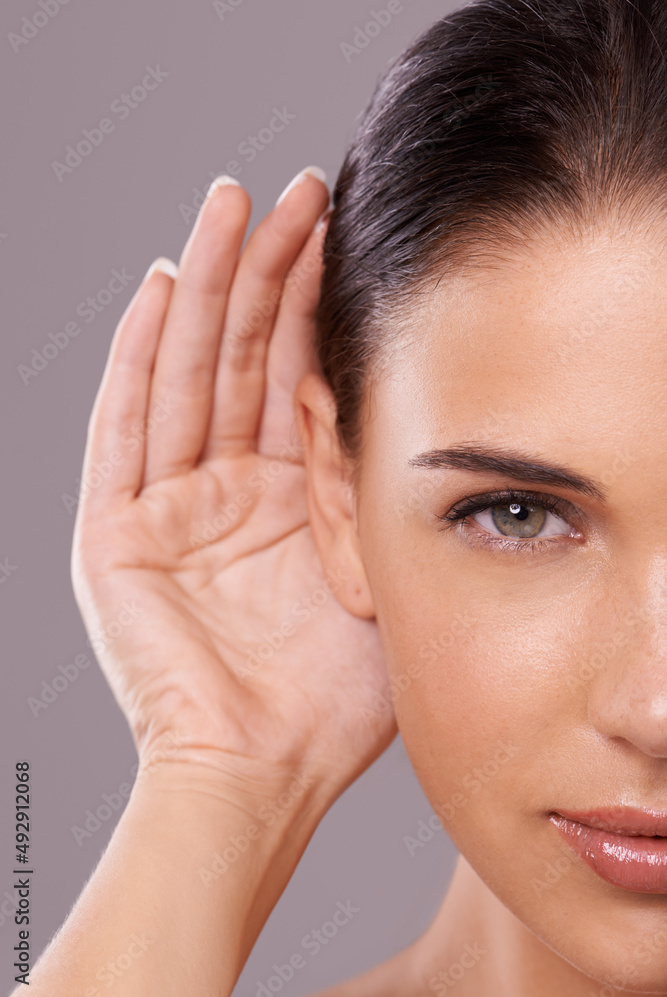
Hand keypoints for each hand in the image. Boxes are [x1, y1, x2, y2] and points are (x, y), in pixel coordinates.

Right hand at [71, 169, 395, 801]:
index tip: (344, 233)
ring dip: (208, 288)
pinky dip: (137, 358)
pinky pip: (123, 429)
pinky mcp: (114, 533)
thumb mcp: (377, 575)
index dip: (317, 305)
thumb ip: (377, 490)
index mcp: (288, 500)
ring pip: (185, 373)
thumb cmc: (331, 700)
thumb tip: (409, 401)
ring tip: (229, 205)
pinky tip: (163, 290)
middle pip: (242, 357)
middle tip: (295, 189)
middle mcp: (225, 491)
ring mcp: (166, 507)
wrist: (262, 774)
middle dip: (269, 271)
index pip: (297, 376)